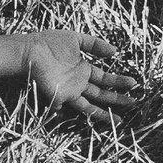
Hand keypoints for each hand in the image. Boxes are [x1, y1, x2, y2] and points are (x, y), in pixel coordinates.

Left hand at [16, 30, 142, 117]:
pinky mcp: (57, 97)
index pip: (105, 79)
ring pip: (89, 106)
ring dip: (105, 113)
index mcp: (82, 69)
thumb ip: (95, 44)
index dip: (119, 82)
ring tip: (121, 121)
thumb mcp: (75, 39)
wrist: (27, 50)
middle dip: (118, 99)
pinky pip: (65, 109)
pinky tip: (87, 123)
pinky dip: (72, 115)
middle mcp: (77, 83)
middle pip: (101, 94)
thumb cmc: (47, 43)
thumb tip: (115, 52)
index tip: (134, 84)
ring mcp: (67, 91)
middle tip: (135, 102)